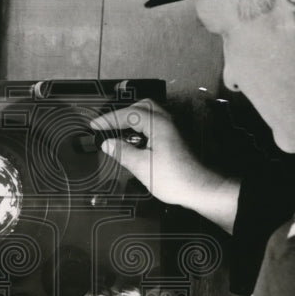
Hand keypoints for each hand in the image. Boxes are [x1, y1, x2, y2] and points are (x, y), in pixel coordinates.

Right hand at [89, 99, 239, 231]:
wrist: (200, 189)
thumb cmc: (172, 179)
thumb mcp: (141, 167)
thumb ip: (123, 152)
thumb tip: (107, 143)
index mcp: (157, 124)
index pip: (129, 114)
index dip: (109, 119)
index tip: (94, 126)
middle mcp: (166, 122)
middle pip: (143, 106)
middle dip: (123, 113)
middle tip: (108, 125)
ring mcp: (172, 130)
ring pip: (150, 114)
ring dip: (133, 119)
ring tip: (119, 131)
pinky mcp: (175, 139)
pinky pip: (155, 124)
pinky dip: (141, 126)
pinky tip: (135, 141)